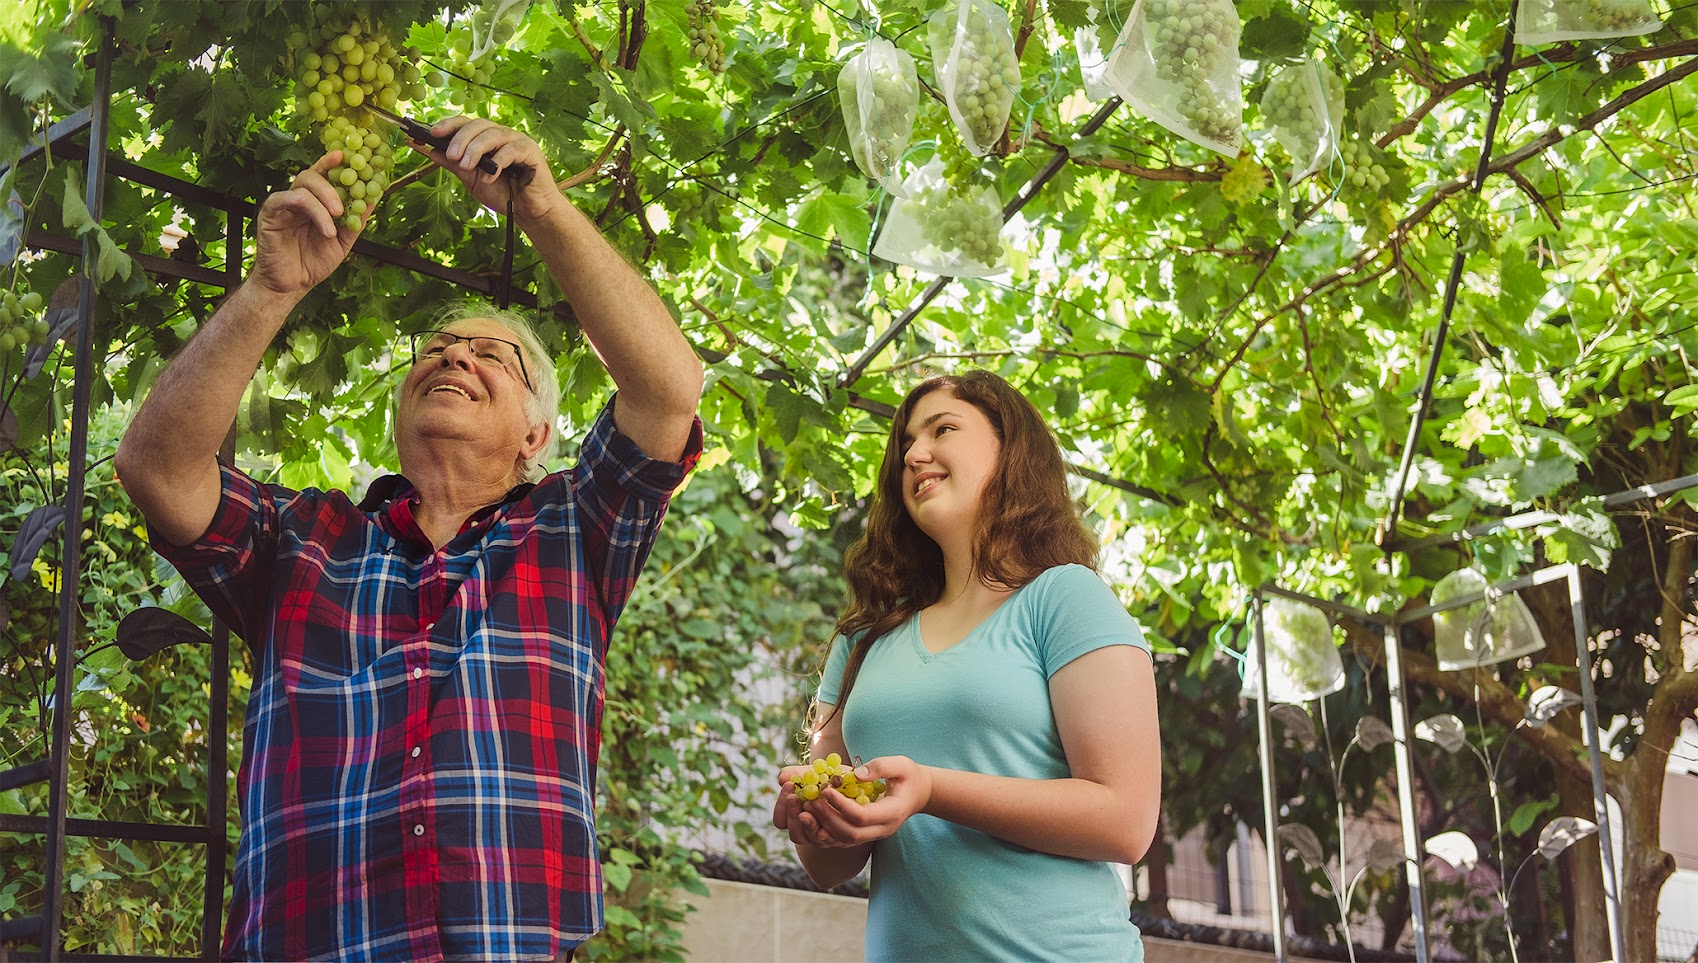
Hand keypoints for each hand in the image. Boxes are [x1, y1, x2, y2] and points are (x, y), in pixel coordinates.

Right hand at [251, 152, 367, 298]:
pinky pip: (283, 199)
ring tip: (335, 223)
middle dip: (330, 186)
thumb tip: (375, 198)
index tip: (347, 155)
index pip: (323, 176)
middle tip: (343, 207)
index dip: (333, 163)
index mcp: (314, 202)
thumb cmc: (314, 262)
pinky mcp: (269, 214)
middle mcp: (297, 199)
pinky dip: (307, 208)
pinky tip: (323, 226)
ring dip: (322, 202)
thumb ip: (356, 221)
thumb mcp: (343, 242)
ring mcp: (283, 205)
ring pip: (301, 187)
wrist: (293, 285)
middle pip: (311, 176)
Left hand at [413, 116, 564, 223]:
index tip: (432, 133)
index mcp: (486, 139)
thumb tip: (432, 151)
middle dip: (461, 138)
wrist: (529, 213)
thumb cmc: (503, 194)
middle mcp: (501, 135)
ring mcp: (517, 141)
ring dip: (476, 149)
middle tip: (451, 155)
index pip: (466, 124)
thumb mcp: (472, 180)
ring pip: (493, 134)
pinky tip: (489, 177)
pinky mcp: (531, 151)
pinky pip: (511, 150)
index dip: (449, 125)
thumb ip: (455, 165)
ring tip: (466, 165)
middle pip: (478, 125)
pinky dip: (497, 162)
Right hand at [773, 766, 852, 848]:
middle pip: (796, 836)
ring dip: (810, 822)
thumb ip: (797, 774)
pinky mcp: (848, 836)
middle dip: (793, 815)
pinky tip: (829, 803)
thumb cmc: (834, 776)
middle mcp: (812, 831)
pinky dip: (830, 822)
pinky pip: (837, 836)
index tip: (788, 787)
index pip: (781, 821)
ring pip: (814, 839)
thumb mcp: (815, 772)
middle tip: (795, 797)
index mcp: (799, 815)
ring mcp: (828, 837)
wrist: (860, 779)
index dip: (781, 808)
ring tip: (813, 802)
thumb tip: (782, 778)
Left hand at [797, 755, 930, 846]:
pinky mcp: (866, 835)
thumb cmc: (909, 776)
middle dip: (829, 818)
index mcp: (893, 812)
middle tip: (812, 800)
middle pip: (851, 834)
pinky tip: (816, 816)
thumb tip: (858, 774)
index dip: (841, 805)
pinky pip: (843, 840)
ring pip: (845, 841)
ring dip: (825, 826)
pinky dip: (828, 830)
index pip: (862, 816)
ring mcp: (875, 835)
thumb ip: (882, 767)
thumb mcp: (901, 765)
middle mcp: (883, 829)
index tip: (825, 789)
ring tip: (809, 807)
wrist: (918, 794)